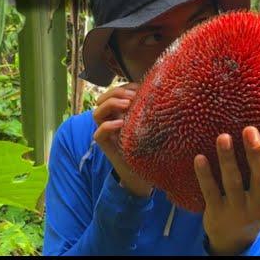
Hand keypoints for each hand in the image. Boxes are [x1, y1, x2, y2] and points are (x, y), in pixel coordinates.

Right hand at [93, 82, 152, 197]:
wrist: (144, 172)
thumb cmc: (149, 146)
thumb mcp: (150, 124)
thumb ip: (150, 110)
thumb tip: (162, 91)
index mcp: (120, 112)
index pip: (116, 92)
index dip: (126, 87)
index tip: (141, 88)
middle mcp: (110, 120)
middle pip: (103, 98)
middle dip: (117, 93)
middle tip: (133, 96)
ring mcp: (106, 132)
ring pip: (97, 113)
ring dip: (111, 104)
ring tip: (127, 104)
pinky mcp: (105, 145)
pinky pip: (99, 133)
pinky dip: (108, 126)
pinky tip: (121, 124)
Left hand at [194, 127, 259, 255]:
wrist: (233, 238)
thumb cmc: (258, 206)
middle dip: (256, 153)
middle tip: (249, 129)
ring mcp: (238, 210)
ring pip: (233, 182)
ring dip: (227, 159)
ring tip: (223, 137)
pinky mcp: (217, 212)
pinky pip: (210, 191)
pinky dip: (205, 175)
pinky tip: (200, 157)